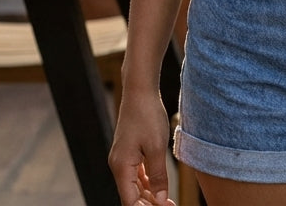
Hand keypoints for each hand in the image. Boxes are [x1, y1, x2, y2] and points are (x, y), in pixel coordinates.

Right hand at [108, 90, 176, 205]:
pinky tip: (159, 185)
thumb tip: (161, 200)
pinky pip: (137, 173)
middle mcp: (118, 165)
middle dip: (149, 203)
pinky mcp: (129, 151)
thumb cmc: (148, 116)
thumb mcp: (157, 148)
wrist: (140, 91)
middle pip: (132, 195)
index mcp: (121, 167)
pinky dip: (148, 181)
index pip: (130, 200)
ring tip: (167, 201)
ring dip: (150, 194)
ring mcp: (123, 158)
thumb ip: (158, 175)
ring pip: (135, 184)